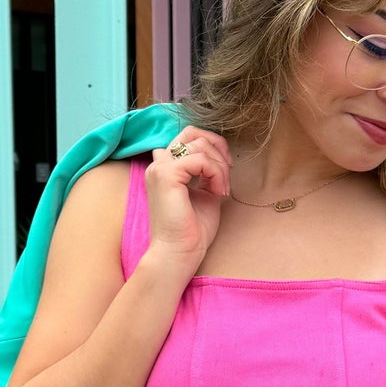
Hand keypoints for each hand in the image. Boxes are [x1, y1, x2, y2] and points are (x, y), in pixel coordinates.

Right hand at [143, 127, 231, 273]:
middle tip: (227, 172)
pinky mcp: (166, 175)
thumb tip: (209, 159)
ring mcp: (160, 168)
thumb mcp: (204, 194)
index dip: (212, 146)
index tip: (225, 169)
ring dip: (219, 165)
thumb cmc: (191, 231)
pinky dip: (216, 173)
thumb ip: (205, 174)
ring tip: (222, 188)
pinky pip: (200, 159)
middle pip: (192, 133)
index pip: (187, 137)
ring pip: (199, 145)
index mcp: (165, 168)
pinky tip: (218, 192)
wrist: (179, 253)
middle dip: (217, 147)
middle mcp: (158, 164)